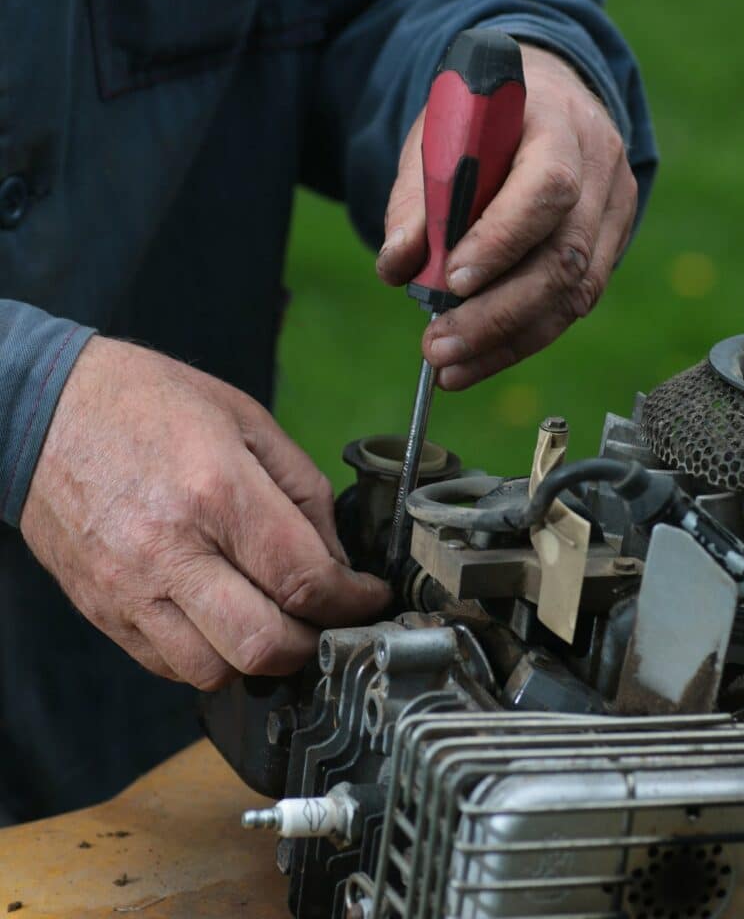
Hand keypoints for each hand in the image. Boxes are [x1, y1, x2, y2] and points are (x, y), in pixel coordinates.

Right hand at [21, 338, 389, 689]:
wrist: (43, 409)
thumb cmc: (147, 402)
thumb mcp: (245, 418)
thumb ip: (302, 490)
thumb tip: (337, 559)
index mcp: (217, 491)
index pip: (304, 579)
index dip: (353, 602)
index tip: (369, 598)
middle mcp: (171, 550)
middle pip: (264, 646)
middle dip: (313, 643)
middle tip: (327, 619)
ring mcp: (129, 589)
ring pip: (215, 671)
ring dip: (258, 657)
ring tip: (271, 619)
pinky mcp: (102, 610)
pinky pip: (167, 665)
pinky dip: (207, 654)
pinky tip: (219, 616)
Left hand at [377, 43, 636, 388]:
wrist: (543, 99)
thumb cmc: (483, 118)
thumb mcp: (439, 137)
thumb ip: (418, 199)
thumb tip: (398, 265)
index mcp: (559, 122)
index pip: (547, 188)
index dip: (502, 239)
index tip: (453, 281)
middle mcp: (601, 166)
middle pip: (566, 254)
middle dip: (498, 312)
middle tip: (438, 346)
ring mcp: (614, 208)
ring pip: (576, 291)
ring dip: (508, 339)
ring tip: (451, 368)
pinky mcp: (613, 244)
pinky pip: (573, 303)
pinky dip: (522, 338)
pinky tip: (479, 359)